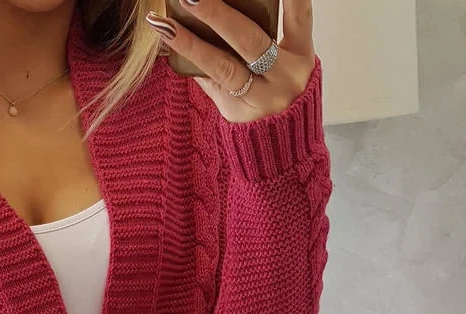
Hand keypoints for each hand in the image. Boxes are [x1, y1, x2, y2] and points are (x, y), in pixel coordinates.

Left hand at [147, 0, 315, 122]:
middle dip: (218, 16)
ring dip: (191, 43)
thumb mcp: (283, 62)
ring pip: (223, 67)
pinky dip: (189, 62)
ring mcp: (261, 99)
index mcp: (300, 55)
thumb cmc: (279, 90)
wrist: (282, 146)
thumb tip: (211, 15)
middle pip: (250, 41)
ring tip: (165, 24)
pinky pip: (210, 84)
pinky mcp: (238, 114)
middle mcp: (284, 77)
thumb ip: (258, 39)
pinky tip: (168, 43)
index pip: (300, 18)